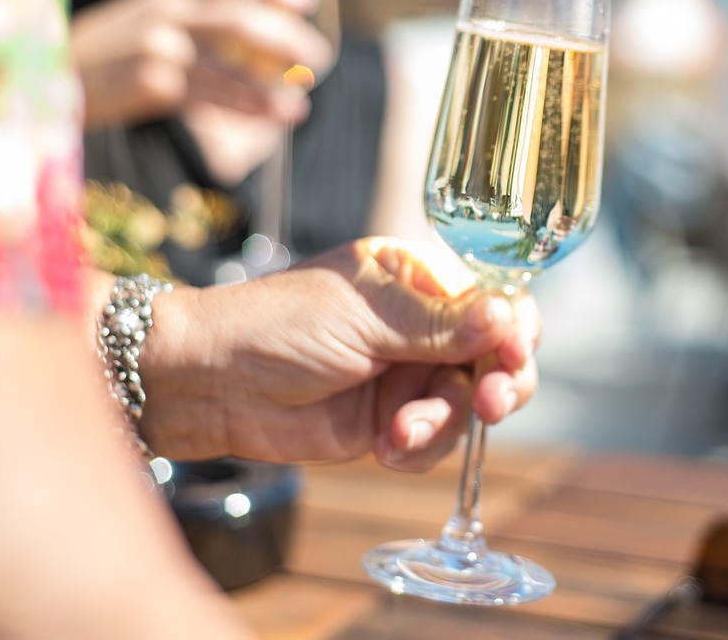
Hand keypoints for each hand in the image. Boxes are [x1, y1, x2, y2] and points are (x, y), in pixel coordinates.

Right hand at [72, 0, 332, 127]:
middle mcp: (166, 12)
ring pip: (231, 64)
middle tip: (319, 56)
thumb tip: (257, 30)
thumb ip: (192, 15)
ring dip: (273, 86)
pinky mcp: (152, 85)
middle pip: (240, 17)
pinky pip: (212, 96)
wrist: (52, 80)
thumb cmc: (109, 53)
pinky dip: (247, 107)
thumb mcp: (146, 16)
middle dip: (286, 38)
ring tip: (302, 103)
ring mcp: (158, 47)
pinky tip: (273, 117)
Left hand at [139, 238, 540, 470]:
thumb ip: (439, 324)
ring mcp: (409, 374)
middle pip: (496, 355)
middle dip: (499, 382)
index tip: (512, 355)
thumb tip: (506, 315)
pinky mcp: (392, 420)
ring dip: (444, 422)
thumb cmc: (278, 325)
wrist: (214, 385)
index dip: (514, 329)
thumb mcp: (365, 316)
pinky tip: (385, 447)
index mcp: (419, 279)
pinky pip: (434, 440)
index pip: (494, 299)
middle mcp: (423, 326)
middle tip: (490, 404)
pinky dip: (418, 448)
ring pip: (468, 404)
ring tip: (400, 432)